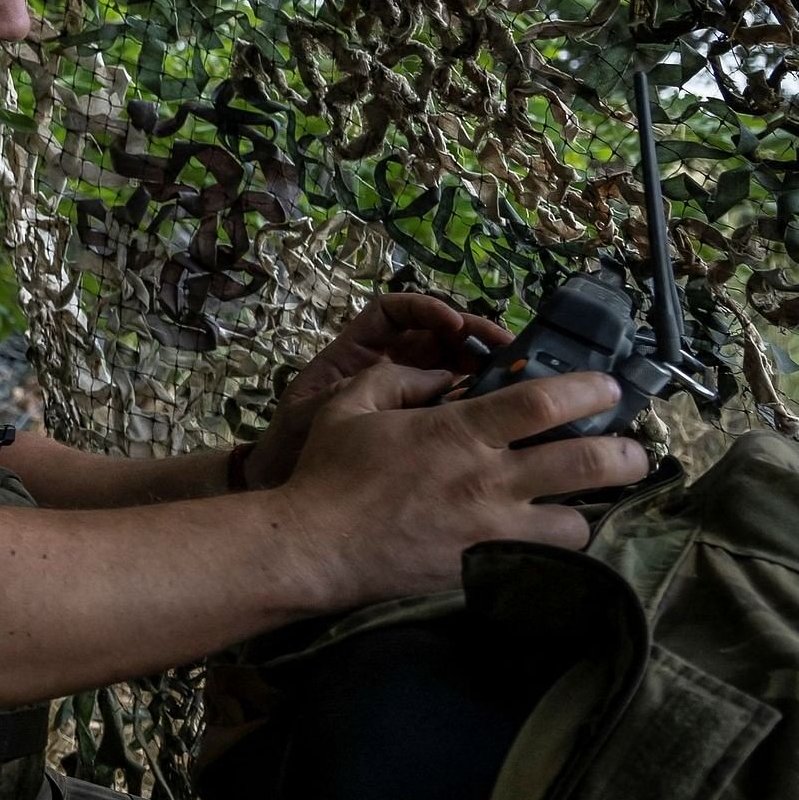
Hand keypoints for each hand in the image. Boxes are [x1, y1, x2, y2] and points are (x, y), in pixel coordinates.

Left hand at [249, 293, 513, 488]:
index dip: (425, 309)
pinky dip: (475, 400)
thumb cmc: (294, 444)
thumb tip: (441, 379)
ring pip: (450, 366)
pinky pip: (451, 404)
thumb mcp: (327, 407)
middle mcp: (383, 367)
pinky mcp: (418, 426)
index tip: (453, 323)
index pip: (395, 313)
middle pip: (433, 336)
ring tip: (512, 372)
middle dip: (468, 335)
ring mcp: (403, 396)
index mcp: (355, 352)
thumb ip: (372, 390)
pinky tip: (498, 406)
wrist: (286, 490)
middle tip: (503, 347)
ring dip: (480, 364)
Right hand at [275, 362, 649, 607]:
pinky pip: (545, 563)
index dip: (591, 390)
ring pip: (580, 522)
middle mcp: (489, 480)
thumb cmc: (327, 474)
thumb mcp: (351, 406)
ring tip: (587, 504)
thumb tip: (439, 375)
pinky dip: (556, 552)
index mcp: (460, 432)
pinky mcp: (485, 569)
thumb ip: (399, 380)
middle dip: (626, 454)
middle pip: (588, 462)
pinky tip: (550, 543)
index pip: (546, 402)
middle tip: (633, 451)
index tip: (609, 389)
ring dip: (591, 510)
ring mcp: (492, 531)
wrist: (314, 549)